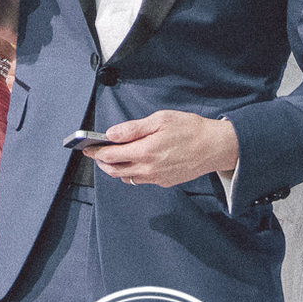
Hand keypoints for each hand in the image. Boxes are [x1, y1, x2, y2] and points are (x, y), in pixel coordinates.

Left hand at [93, 109, 240, 189]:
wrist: (215, 147)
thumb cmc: (190, 129)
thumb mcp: (160, 120)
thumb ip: (133, 129)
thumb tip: (111, 134)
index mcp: (145, 151)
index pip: (110, 155)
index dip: (96, 151)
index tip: (87, 147)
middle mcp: (148, 168)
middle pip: (114, 170)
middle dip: (102, 162)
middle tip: (96, 153)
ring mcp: (156, 178)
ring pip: (127, 177)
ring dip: (116, 168)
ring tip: (113, 157)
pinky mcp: (164, 182)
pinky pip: (141, 179)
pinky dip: (132, 172)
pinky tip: (135, 161)